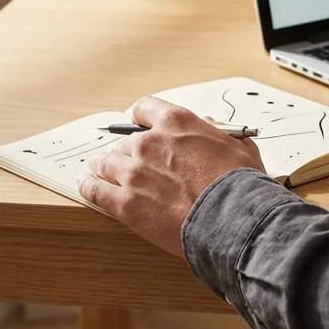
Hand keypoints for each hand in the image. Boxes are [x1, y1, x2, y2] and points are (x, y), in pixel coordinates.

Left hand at [77, 96, 265, 257]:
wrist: (233, 219)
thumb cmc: (240, 185)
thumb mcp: (238, 145)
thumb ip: (216, 131)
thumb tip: (207, 125)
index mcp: (176, 122)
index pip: (144, 109)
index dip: (140, 120)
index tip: (138, 127)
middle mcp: (149, 143)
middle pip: (124, 141)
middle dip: (126, 152)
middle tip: (129, 162)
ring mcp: (133, 173)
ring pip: (105, 163)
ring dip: (104, 167)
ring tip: (100, 172)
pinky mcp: (125, 204)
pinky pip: (95, 190)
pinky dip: (89, 186)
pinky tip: (87, 185)